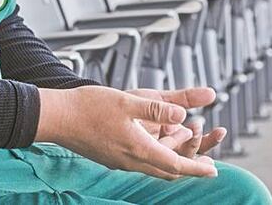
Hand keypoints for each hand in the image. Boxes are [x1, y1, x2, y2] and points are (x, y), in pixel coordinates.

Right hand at [36, 86, 218, 179]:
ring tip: (185, 147)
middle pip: (167, 170)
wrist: (57, 118)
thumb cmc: (89, 107)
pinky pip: (139, 161)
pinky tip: (155, 142)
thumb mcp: (128, 101)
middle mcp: (130, 160)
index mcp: (138, 148)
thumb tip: (183, 115)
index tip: (214, 170)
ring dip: (171, 159)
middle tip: (206, 162)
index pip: (175, 164)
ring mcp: (119, 161)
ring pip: (153, 166)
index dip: (196, 168)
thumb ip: (157, 109)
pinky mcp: (110, 156)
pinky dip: (155, 155)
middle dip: (188, 167)